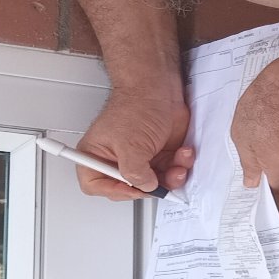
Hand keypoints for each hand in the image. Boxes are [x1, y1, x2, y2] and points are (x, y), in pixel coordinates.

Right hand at [76, 91, 193, 199]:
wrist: (159, 87)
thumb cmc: (136, 105)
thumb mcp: (130, 146)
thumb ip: (134, 173)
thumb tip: (144, 187)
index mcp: (97, 154)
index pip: (95, 185)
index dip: (114, 191)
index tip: (133, 189)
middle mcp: (117, 158)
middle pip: (129, 188)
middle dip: (150, 186)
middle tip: (158, 182)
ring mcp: (140, 157)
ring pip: (155, 182)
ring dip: (171, 177)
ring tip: (178, 166)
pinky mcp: (159, 154)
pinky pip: (170, 171)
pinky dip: (180, 166)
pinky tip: (183, 153)